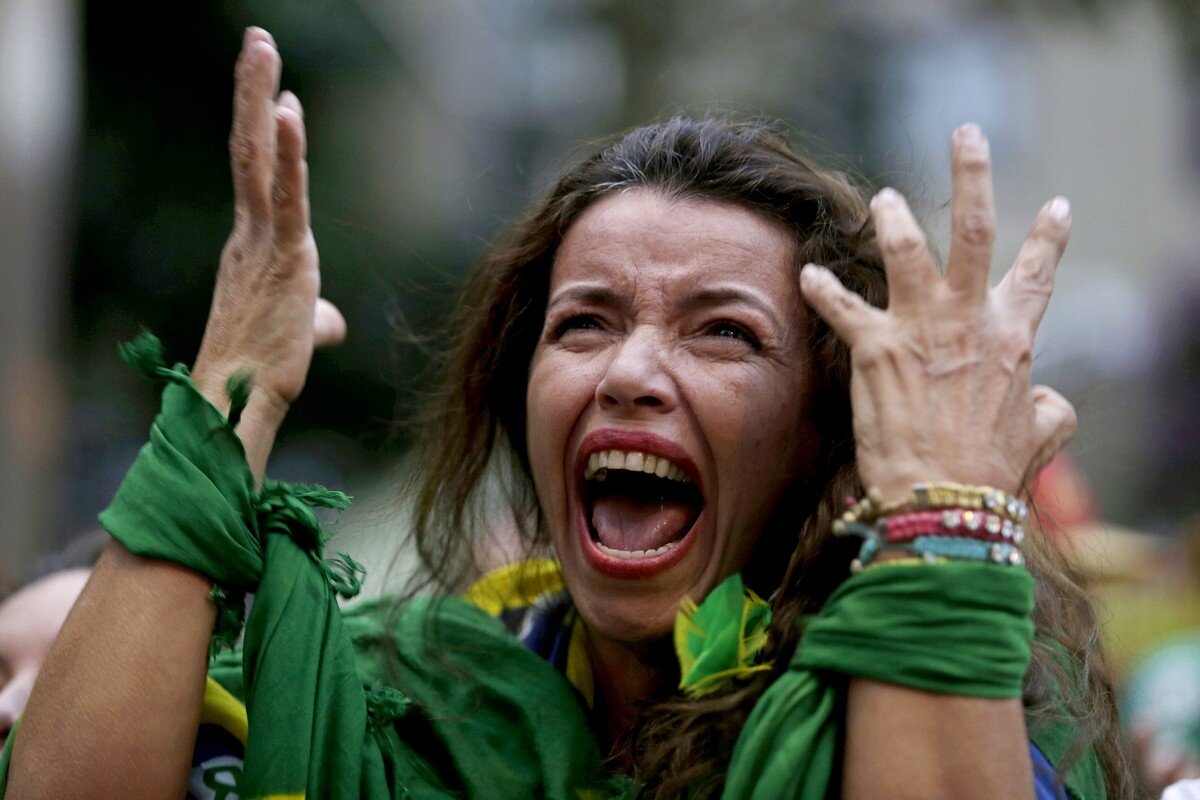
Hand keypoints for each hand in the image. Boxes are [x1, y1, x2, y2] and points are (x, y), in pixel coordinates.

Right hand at [192, 28, 345, 477]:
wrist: (242, 400)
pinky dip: (289, 152)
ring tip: (261, 47)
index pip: (261, 176)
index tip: (280, 96)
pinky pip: (284, 194)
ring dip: (258, 98)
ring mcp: (262, 240)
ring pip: (257, 156)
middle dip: (253, 92)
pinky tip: (290, 110)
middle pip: (249, 147)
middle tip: (257, 42)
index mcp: (255, 245)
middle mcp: (251, 233)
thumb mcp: (297, 332)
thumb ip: (314, 317)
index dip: (268, 132)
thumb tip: (327, 324)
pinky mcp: (283, 255)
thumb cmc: (264, 372)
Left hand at [800, 123, 1075, 501]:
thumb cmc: (990, 472)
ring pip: (908, 250)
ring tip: (883, 197)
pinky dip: (823, 289)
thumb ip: (1047, 407)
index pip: (1036, 275)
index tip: (1056, 204)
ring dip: (894, 218)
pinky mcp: (876, 349)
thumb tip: (1050, 399)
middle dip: (973, 174)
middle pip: (976, 231)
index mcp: (1011, 338)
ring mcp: (921, 329)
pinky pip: (844, 307)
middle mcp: (968, 320)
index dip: (1048, 239)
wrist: (946, 499)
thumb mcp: (1041, 435)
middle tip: (966, 134)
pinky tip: (808, 272)